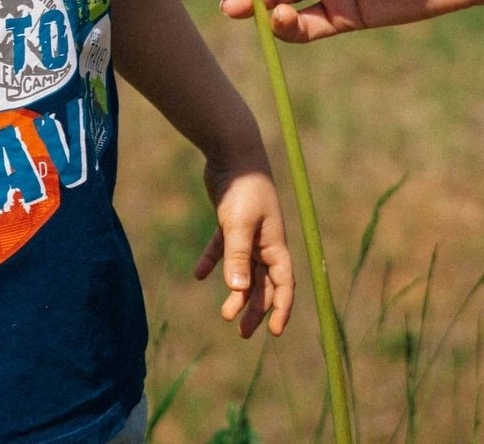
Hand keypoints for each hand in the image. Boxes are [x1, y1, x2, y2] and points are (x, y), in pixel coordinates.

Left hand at [194, 155, 292, 338]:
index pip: (284, 283)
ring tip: (225, 315)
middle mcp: (266, 241)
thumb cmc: (242, 188)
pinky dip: (213, 261)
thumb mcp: (238, 224)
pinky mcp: (230, 221)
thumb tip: (237, 291)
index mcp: (275, 243)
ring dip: (237, 292)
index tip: (275, 332)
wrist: (232, 152)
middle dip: (256, 308)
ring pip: (244, 270)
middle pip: (264, 282)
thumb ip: (237, 257)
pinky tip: (199, 275)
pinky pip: (223, 248)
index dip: (282, 308)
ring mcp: (248, 231)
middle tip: (243, 333)